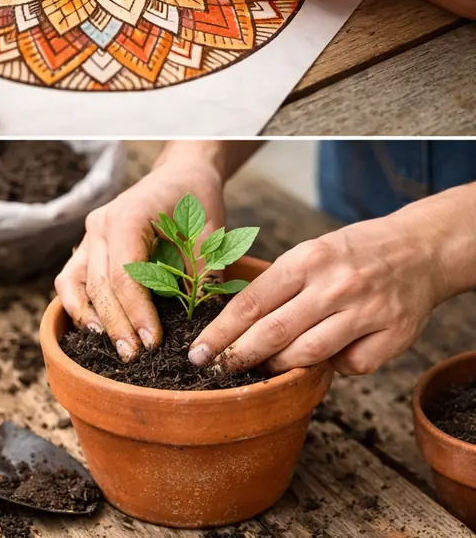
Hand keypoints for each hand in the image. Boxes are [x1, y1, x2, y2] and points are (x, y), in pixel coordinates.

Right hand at [55, 143, 235, 360]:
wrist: (179, 175)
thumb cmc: (196, 200)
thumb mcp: (210, 232)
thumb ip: (204, 272)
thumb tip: (204, 321)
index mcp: (128, 216)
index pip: (124, 274)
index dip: (137, 311)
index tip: (154, 341)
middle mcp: (100, 226)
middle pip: (98, 284)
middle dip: (116, 324)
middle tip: (134, 356)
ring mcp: (89, 236)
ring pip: (74, 284)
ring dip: (90, 318)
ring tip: (111, 347)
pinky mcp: (87, 247)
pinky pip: (71, 280)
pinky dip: (78, 306)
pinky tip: (96, 329)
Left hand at [191, 183, 475, 375]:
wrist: (421, 249)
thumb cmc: (351, 254)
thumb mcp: (309, 253)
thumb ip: (277, 285)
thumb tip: (234, 326)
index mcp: (307, 260)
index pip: (251, 303)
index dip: (221, 332)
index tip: (198, 352)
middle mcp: (335, 285)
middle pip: (274, 333)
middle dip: (239, 356)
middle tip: (218, 370)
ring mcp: (366, 311)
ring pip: (309, 354)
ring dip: (280, 366)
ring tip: (265, 367)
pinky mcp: (393, 335)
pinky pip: (350, 365)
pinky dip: (333, 366)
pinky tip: (329, 355)